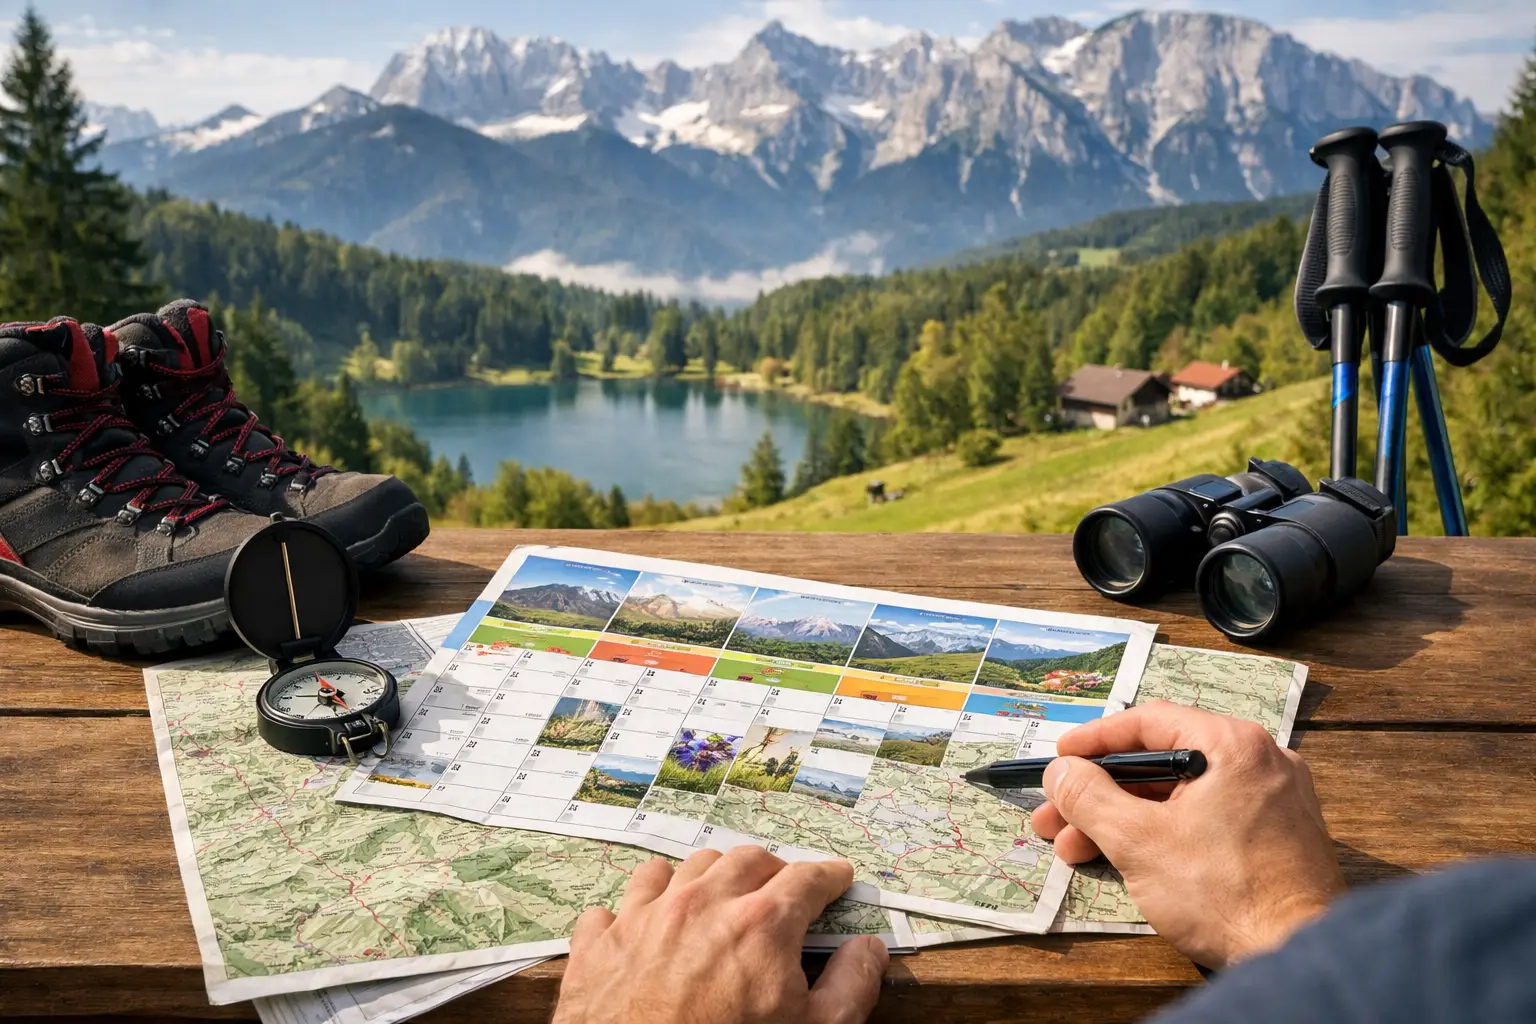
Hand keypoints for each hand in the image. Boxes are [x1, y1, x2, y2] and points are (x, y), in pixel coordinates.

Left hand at [554, 847, 887, 1023]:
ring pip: (682, 868)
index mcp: (760, 924)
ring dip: (707, 876)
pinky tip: (647, 925)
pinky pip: (620, 902)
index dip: (828, 877)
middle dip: (770, 870)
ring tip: (717, 896)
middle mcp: (701, 905)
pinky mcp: (600, 944)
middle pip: (744, 860)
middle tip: (781, 889)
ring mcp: (645, 919)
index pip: (806, 878)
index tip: (835, 879)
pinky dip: (638, 907)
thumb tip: (868, 950)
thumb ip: (850, 987)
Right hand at [1030, 701, 1344, 967]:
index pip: (1149, 722)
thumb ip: (1090, 797)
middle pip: (1162, 764)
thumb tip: (1060, 773)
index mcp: (1233, 745)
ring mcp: (1275, 801)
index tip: (1060, 760)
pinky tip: (1126, 857)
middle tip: (1056, 817)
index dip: (1094, 741)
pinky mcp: (1278, 838)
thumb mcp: (1138, 841)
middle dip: (1100, 793)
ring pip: (1182, 796)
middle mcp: (1261, 762)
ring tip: (1076, 849)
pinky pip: (1209, 819)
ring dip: (1125, 818)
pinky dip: (1165, 832)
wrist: (1297, 956)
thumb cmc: (1224, 894)